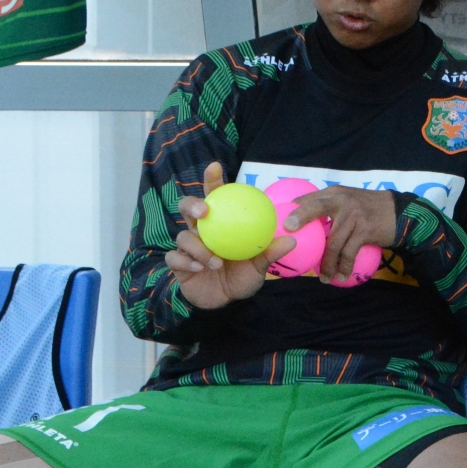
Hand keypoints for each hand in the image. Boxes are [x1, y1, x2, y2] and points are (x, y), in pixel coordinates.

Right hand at [166, 162, 296, 309]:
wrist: (227, 302)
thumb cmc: (243, 275)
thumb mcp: (260, 264)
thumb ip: (271, 251)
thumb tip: (292, 239)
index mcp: (221, 223)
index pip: (215, 197)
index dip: (212, 179)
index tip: (215, 166)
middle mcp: (202, 231)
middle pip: (188, 208)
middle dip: (193, 205)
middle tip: (205, 212)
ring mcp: (187, 246)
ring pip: (183, 236)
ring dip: (199, 247)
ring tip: (216, 261)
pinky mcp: (178, 263)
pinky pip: (174, 257)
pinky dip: (186, 261)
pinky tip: (199, 267)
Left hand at [284, 186, 396, 284]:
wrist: (402, 214)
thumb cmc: (372, 209)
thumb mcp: (351, 201)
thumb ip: (331, 208)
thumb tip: (307, 223)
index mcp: (335, 194)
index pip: (309, 199)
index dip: (293, 208)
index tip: (280, 222)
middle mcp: (343, 202)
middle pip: (316, 210)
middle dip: (300, 219)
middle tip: (287, 234)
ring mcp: (354, 216)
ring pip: (333, 242)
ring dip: (326, 263)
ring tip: (323, 277)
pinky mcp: (365, 231)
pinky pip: (349, 253)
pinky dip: (344, 267)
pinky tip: (341, 277)